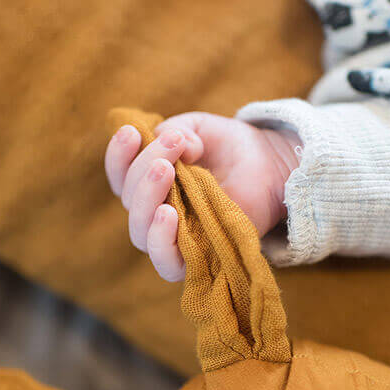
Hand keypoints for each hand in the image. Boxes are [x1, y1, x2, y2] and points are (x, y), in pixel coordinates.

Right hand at [104, 112, 300, 280]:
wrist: (271, 167)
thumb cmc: (230, 149)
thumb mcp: (200, 128)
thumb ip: (179, 130)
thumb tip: (176, 146)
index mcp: (147, 182)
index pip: (120, 175)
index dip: (118, 155)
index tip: (131, 132)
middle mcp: (153, 212)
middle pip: (130, 200)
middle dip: (143, 169)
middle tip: (173, 144)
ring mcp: (172, 237)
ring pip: (139, 230)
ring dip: (146, 198)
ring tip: (166, 171)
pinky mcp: (194, 258)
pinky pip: (166, 262)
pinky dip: (160, 239)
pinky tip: (167, 214)